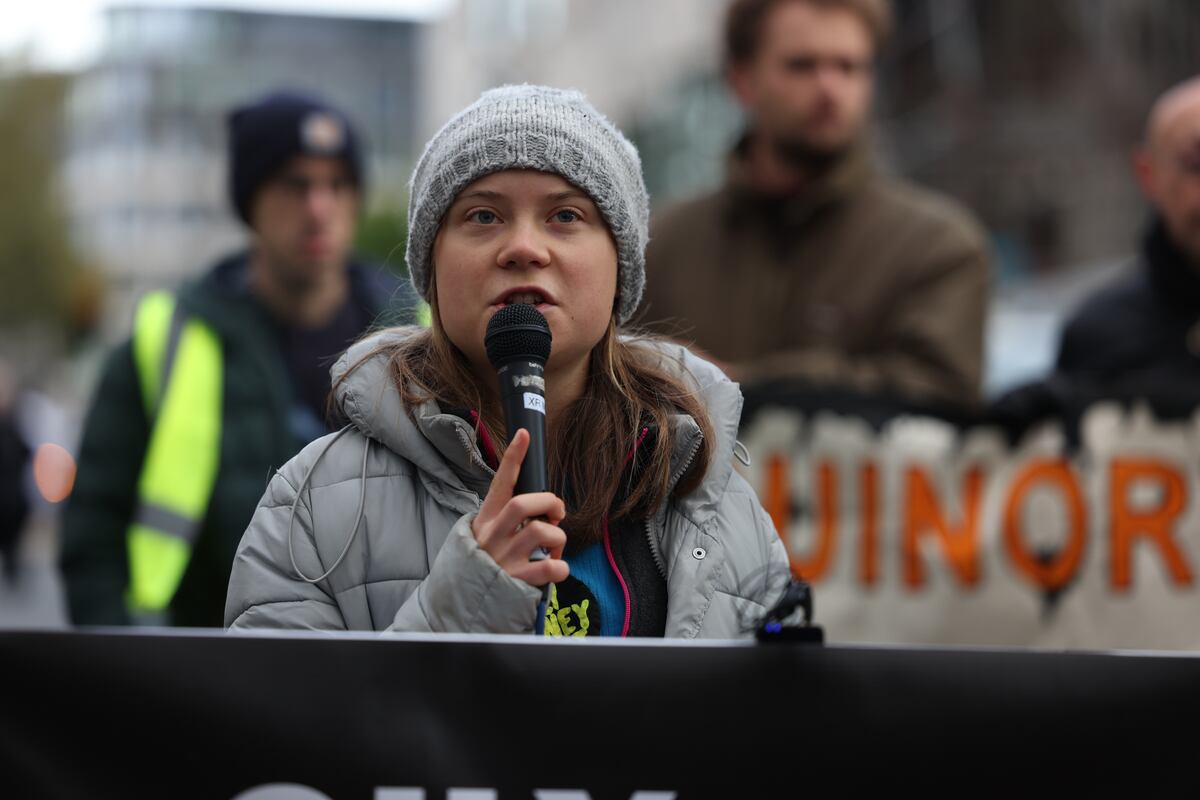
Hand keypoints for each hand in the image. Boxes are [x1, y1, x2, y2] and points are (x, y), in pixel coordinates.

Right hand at [471, 428, 568, 586]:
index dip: (513, 457)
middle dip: (549, 502)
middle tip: (556, 513)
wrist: (460, 607)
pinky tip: (554, 569)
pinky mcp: (516, 582)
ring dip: (557, 538)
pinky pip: (551, 568)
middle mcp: (493, 536)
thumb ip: (506, 521)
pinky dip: (561, 567)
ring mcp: (504, 559)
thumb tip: (541, 510)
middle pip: (524, 503)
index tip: (523, 434)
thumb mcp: (483, 537)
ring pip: (542, 533)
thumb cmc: (481, 566)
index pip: (500, 483)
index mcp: (485, 520)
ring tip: (553, 549)